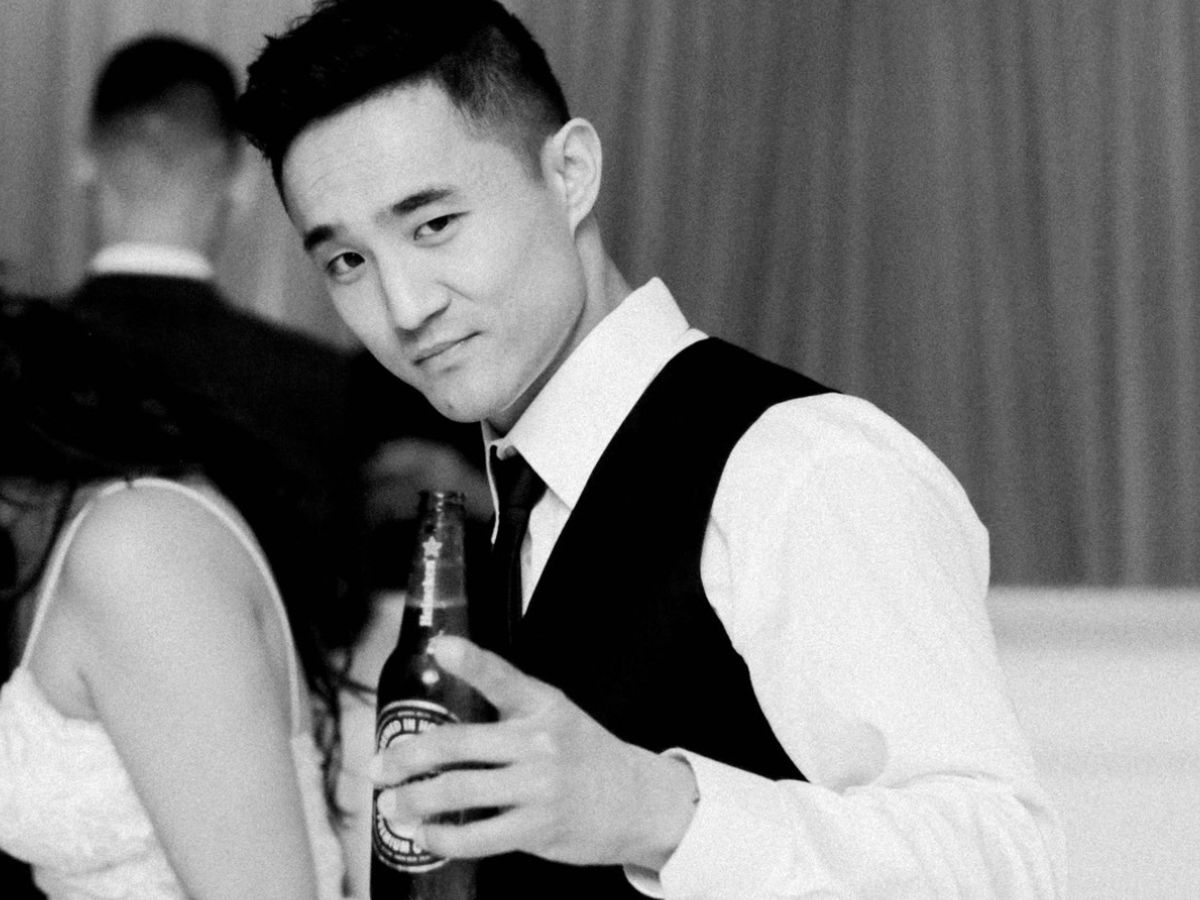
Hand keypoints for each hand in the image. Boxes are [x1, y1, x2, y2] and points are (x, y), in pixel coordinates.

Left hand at [371, 635, 697, 869]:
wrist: (637, 801)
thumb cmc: (585, 755)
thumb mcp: (555, 715)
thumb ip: (508, 709)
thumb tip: (441, 724)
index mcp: (542, 705)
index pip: (503, 677)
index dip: (470, 660)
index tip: (440, 646)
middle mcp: (540, 742)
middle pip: (459, 743)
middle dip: (408, 757)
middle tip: (378, 766)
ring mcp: (539, 787)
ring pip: (459, 792)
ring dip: (414, 800)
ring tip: (391, 804)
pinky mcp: (537, 829)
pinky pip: (477, 836)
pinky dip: (442, 838)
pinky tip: (427, 835)